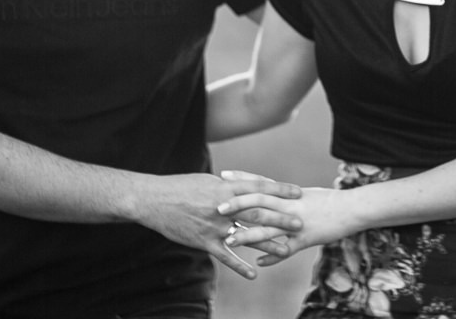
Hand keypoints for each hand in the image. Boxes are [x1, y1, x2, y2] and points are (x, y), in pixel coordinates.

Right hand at [132, 171, 301, 279]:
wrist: (155, 200)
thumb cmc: (182, 187)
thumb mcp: (208, 181)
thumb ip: (229, 185)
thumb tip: (246, 184)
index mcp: (226, 187)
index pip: (259, 187)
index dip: (280, 190)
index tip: (298, 192)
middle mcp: (223, 206)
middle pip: (257, 213)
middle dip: (280, 218)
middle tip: (299, 222)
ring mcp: (214, 226)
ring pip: (245, 236)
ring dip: (267, 244)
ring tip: (286, 250)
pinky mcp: (204, 241)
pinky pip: (225, 256)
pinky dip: (239, 266)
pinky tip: (253, 274)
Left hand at [224, 186, 355, 267]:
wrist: (353, 208)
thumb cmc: (330, 201)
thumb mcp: (307, 195)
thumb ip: (287, 196)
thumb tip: (273, 193)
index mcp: (289, 193)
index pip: (261, 183)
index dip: (242, 179)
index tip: (223, 175)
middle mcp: (290, 205)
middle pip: (260, 202)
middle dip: (238, 205)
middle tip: (217, 207)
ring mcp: (298, 222)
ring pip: (269, 228)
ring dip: (248, 234)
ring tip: (229, 239)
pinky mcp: (307, 238)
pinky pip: (287, 249)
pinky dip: (273, 256)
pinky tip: (260, 263)